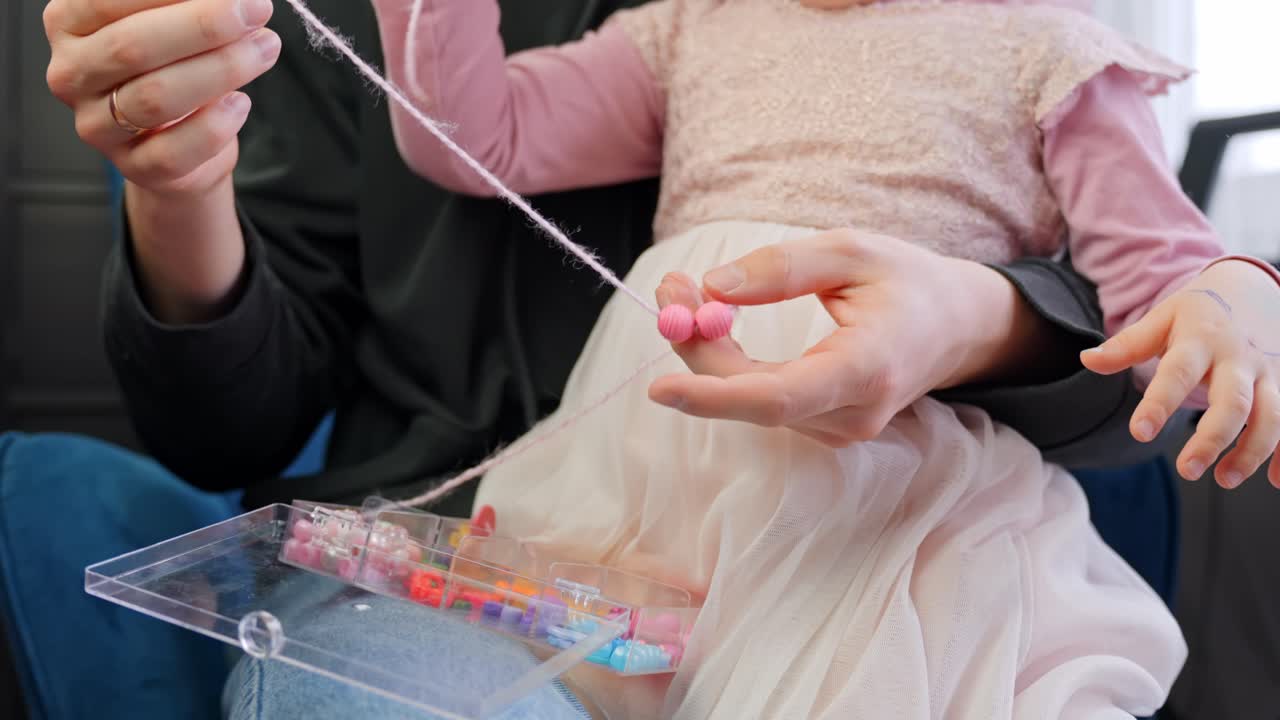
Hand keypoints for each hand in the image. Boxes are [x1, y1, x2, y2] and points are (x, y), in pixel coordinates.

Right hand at [44, 0, 280, 196]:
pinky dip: (215, 125)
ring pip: (155, 98)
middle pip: (132, 46)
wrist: (179, 137)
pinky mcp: (134, 167)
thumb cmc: (173, 64)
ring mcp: (98, 125)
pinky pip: (175, 151)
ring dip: (221, 69)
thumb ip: (185, 3)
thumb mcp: (171, 20)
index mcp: (69, 23)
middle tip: (256, 10)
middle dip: (204, 25)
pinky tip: (241, 102)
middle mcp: (72, 74)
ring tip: (264, 48)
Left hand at [647, 229, 1046, 446]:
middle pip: (750, 397)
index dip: (714, 396)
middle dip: (696, 347)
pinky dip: (728, 366)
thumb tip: (713, 288)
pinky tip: (717, 323)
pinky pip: (761, 401)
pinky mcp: (824, 428)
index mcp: (867, 369)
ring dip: (707, 352)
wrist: (956, 326)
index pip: (778, 399)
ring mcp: (839, 429)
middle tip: (670, 288)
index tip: (659, 387)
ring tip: (689, 292)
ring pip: (749, 400)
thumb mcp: (852, 251)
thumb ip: (782, 269)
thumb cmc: (907, 282)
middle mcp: (852, 413)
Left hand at [1082, 260, 1279, 488]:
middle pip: (1233, 401)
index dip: (1159, 403)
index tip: (1139, 432)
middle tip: (1186, 470)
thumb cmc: (1199, 312)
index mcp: (1201, 340)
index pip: (1177, 373)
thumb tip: (1087, 359)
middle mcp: (1239, 358)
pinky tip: (1275, 481)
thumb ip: (1127, 344)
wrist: (1253, 287)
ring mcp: (1270, 372)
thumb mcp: (1162, 318)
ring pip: (1271, 416)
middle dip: (1213, 438)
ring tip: (1224, 480)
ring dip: (1252, 451)